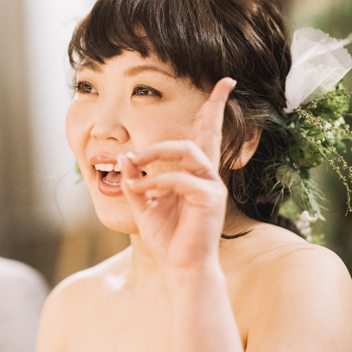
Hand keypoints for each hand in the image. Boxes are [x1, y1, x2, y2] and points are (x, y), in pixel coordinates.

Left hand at [119, 78, 235, 270]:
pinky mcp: (210, 200)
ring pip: (188, 151)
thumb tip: (125, 156)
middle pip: (207, 133)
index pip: (206, 135)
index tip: (226, 83)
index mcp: (195, 175)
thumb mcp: (143, 205)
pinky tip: (139, 189)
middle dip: (212, 107)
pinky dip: (155, 181)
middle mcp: (208, 176)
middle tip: (209, 92)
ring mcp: (212, 187)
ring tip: (133, 160)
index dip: (214, 109)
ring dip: (155, 152)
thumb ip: (135, 179)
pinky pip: (181, 180)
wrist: (181, 268)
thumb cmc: (167, 238)